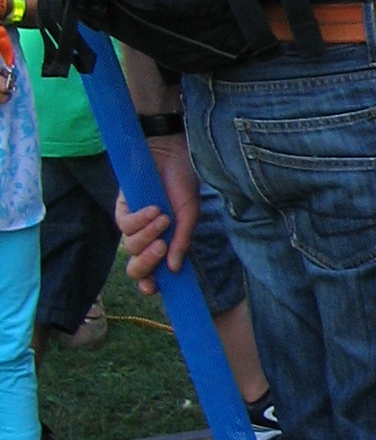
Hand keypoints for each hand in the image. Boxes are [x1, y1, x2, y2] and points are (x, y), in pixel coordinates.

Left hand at [115, 136, 199, 292]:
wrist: (172, 153)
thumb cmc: (184, 184)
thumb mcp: (190, 216)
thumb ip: (183, 242)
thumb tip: (176, 269)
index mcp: (166, 245)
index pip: (153, 274)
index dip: (150, 284)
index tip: (154, 287)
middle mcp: (147, 239)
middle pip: (136, 268)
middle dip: (147, 263)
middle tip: (162, 249)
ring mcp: (134, 225)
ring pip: (130, 247)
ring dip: (148, 235)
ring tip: (164, 217)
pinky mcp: (122, 208)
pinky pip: (124, 225)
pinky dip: (140, 220)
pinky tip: (153, 209)